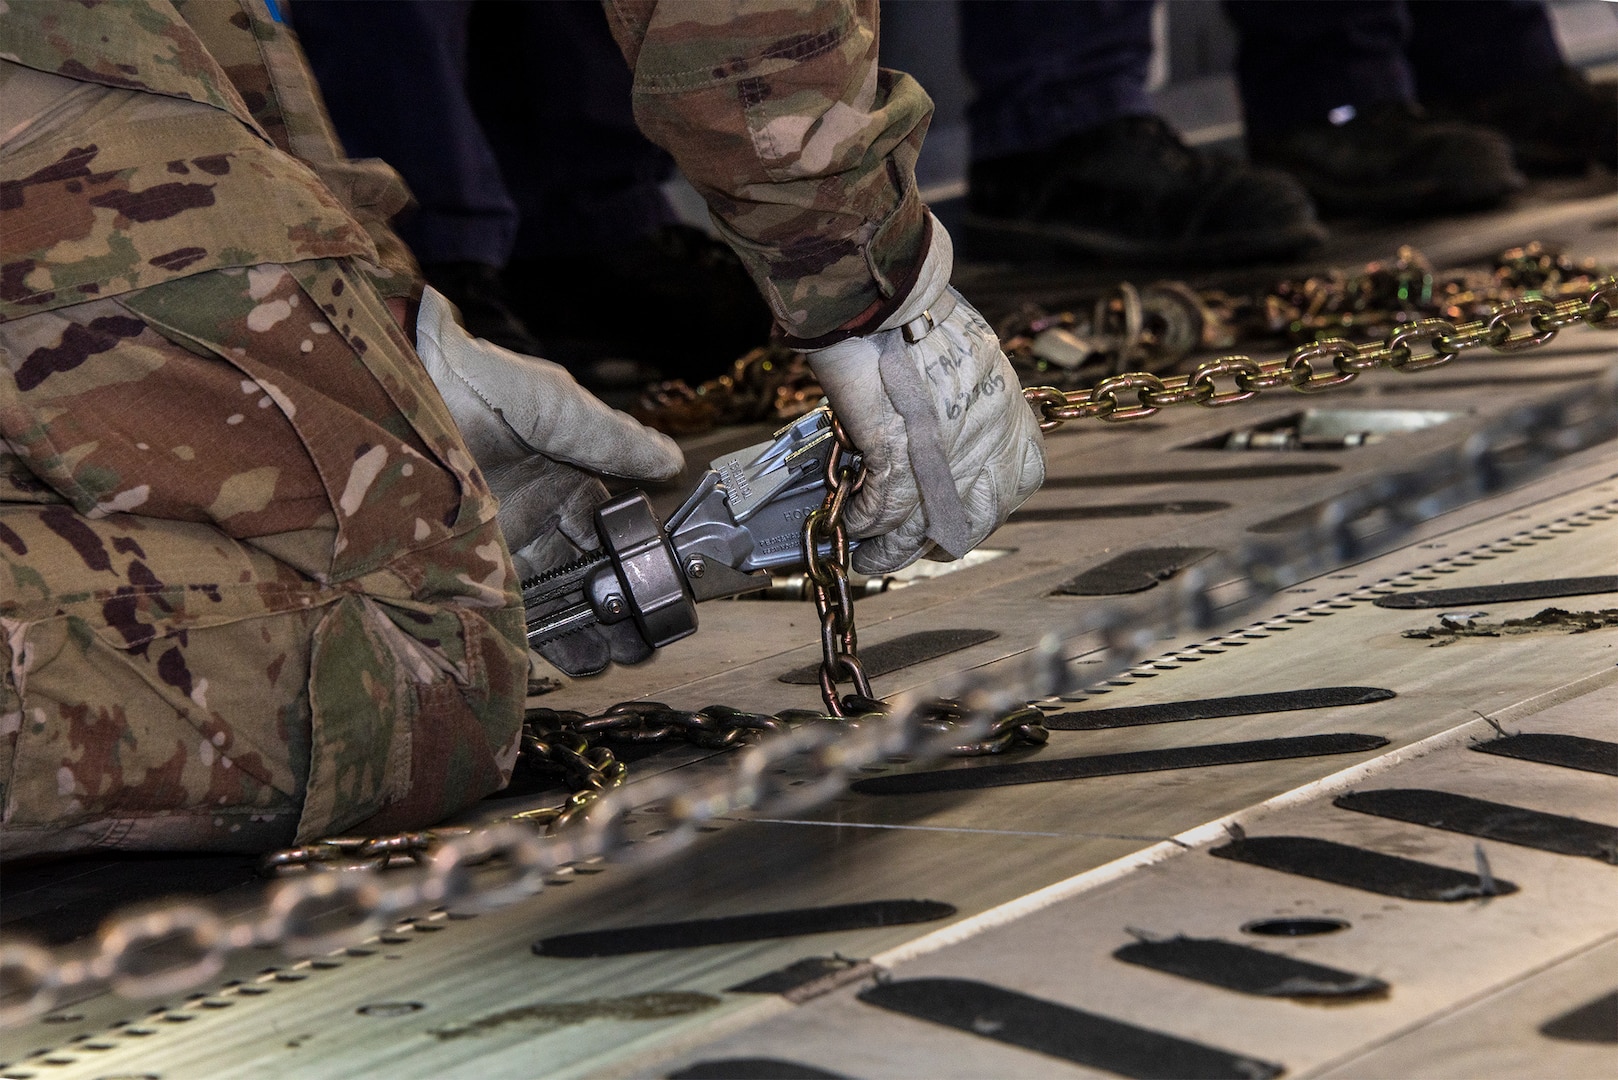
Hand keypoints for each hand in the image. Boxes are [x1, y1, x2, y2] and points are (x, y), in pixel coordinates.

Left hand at [414, 287, 683, 673]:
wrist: (406, 386)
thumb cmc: (485, 385)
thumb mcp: (561, 410)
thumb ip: (614, 442)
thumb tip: (674, 464)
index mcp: (565, 481)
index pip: (609, 532)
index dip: (635, 562)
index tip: (660, 592)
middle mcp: (536, 516)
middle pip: (584, 573)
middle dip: (613, 608)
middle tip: (640, 644)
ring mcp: (500, 542)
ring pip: (550, 595)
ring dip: (580, 629)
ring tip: (608, 661)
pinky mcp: (465, 561)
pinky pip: (503, 602)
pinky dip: (531, 630)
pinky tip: (555, 655)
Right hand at [803, 217, 1044, 573]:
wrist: (887, 295)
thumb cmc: (922, 314)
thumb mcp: (972, 358)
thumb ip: (972, 399)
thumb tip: (951, 424)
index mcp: (1011, 418)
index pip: (1019, 483)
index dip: (989, 505)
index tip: (964, 508)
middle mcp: (984, 448)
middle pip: (973, 523)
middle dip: (943, 541)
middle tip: (919, 544)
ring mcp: (938, 459)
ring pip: (916, 533)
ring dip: (889, 553)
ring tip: (871, 559)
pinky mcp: (890, 458)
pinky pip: (876, 514)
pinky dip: (861, 526)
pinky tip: (851, 526)